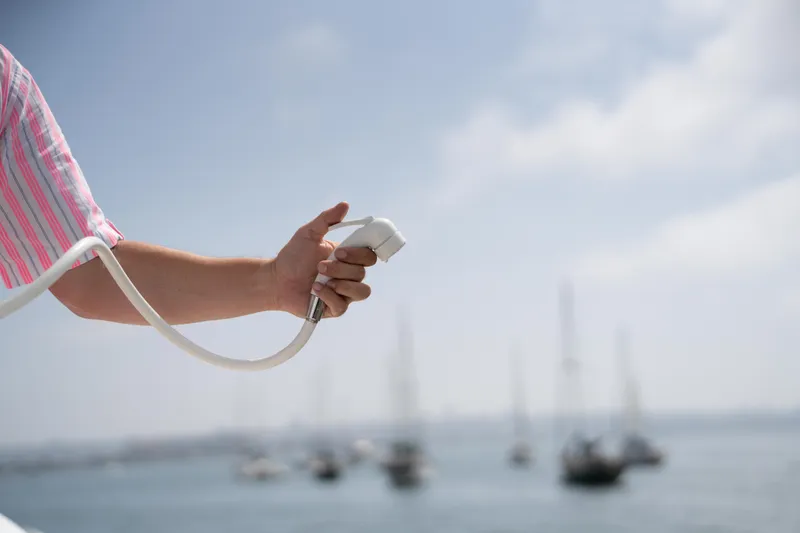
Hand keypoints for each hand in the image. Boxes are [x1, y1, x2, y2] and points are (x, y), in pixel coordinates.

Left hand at [273, 202, 377, 317]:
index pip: (369, 256)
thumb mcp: (309, 233)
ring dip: (341, 284)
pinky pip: (343, 306)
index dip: (359, 254)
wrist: (276, 279)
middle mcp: (349, 276)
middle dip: (341, 268)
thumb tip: (345, 205)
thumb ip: (327, 220)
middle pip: (362, 273)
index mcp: (348, 257)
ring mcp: (344, 293)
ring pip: (361, 291)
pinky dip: (329, 296)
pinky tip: (314, 290)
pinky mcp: (335, 308)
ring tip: (320, 280)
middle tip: (320, 265)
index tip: (340, 251)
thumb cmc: (293, 256)